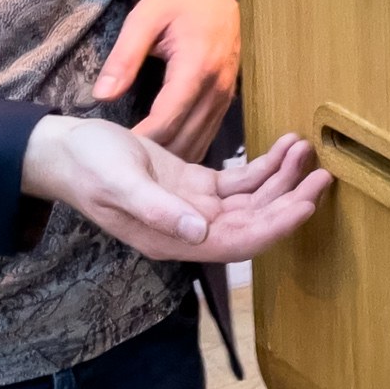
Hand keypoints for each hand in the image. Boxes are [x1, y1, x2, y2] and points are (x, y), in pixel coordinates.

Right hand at [23, 118, 330, 262]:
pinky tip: (285, 146)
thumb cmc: (87, 167)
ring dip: (283, 178)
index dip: (276, 227)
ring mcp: (197, 208)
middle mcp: (193, 229)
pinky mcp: (198, 186)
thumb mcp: (120, 184)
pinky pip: (242, 181)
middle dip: (292, 200)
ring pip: (255, 199)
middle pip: (256, 222)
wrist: (66, 151)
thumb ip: (159, 210)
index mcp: (176, 239)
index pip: (240, 242)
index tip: (307, 205)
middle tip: (323, 174)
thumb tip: (200, 232)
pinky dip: (266, 165)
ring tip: (306, 150)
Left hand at [94, 0, 240, 160]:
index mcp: (195, 68)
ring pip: (200, 141)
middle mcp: (216, 88)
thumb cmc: (179, 0)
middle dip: (156, 157)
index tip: (115, 152)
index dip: (141, 139)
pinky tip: (166, 158)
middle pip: (186, 137)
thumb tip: (102, 96)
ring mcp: (225, 96)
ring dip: (173, 159)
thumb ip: (123, 58)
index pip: (167, 118)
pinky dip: (187, 148)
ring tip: (142, 168)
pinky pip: (208, 133)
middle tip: (124, 167)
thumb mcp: (144, 18)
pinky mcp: (226, 99)